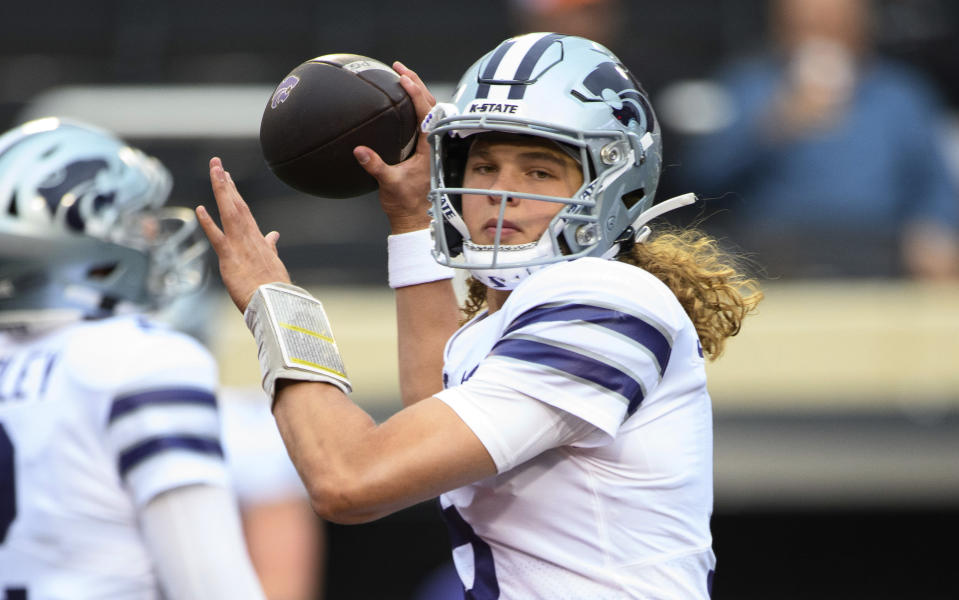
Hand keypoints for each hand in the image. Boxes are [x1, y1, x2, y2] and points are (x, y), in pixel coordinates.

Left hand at [196, 157, 290, 312]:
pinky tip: (200, 209)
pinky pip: (217, 237)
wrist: (276, 303)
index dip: (234, 193)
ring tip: (214, 170)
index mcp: (258, 240)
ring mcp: (240, 246)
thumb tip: (274, 235)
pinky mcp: (230, 258)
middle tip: (217, 164)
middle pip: (236, 205)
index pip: (244, 211)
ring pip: (229, 212)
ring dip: (221, 190)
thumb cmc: (275, 288)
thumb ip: (270, 247)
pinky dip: (208, 223)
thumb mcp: (274, 263)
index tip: (227, 178)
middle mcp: (249, 238)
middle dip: (226, 183)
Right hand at [353, 62, 435, 233]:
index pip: (426, 113)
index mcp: (429, 147)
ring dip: (417, 92)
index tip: (403, 79)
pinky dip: (413, 106)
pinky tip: (399, 101)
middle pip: (430, 105)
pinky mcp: (422, 150)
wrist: (414, 218)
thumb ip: (375, 166)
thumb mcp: (389, 183)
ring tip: (401, 75)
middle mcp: (432, 143)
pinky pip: (420, 121)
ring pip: (428, 111)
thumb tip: (359, 151)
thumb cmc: (405, 203)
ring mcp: (428, 145)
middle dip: (416, 83)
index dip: (416, 93)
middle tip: (399, 67)